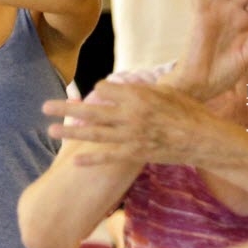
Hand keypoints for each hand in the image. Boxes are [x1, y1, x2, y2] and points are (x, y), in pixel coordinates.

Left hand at [42, 80, 228, 167]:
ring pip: (94, 133)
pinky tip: (74, 160)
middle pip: (91, 110)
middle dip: (65, 108)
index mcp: (137, 95)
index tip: (96, 92)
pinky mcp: (136, 153)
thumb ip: (140, 89)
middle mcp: (130, 114)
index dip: (99, 90)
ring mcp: (131, 135)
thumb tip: (121, 87)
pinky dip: (91, 159)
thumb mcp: (164, 90)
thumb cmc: (187, 111)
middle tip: (44, 106)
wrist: (202, 139)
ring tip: (51, 129)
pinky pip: (109, 156)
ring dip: (70, 132)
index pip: (104, 88)